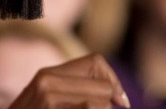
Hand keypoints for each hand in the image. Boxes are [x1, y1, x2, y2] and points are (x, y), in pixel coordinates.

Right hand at [9, 54, 130, 107]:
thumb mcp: (47, 101)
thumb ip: (72, 92)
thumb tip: (119, 99)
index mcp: (47, 75)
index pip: (96, 61)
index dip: (113, 81)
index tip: (119, 102)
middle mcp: (46, 80)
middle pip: (102, 85)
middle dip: (109, 104)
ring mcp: (47, 97)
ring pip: (99, 102)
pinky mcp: (49, 108)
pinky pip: (89, 108)